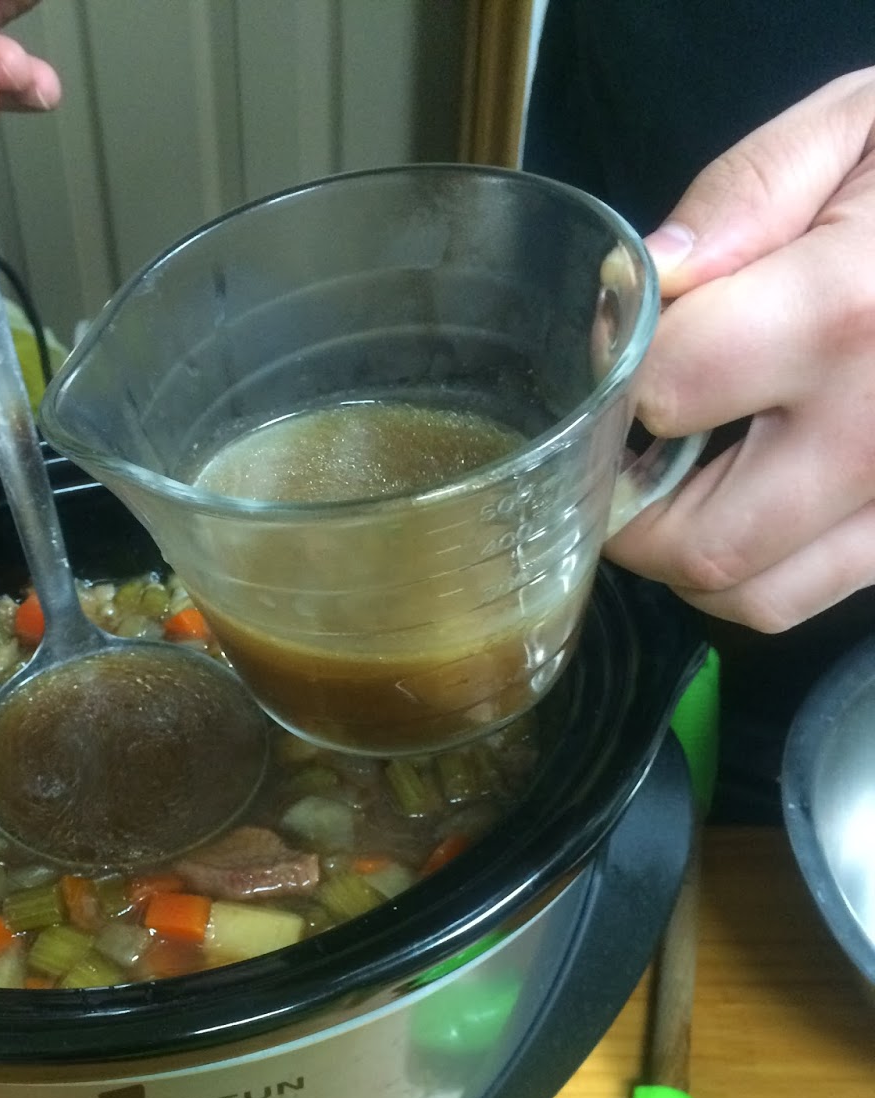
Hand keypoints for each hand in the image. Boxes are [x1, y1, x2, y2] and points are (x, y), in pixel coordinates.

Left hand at [606, 68, 874, 631]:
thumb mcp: (865, 125)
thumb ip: (747, 193)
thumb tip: (647, 277)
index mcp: (848, 313)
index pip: (666, 391)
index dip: (623, 374)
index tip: (628, 352)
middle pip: (697, 543)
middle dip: (635, 504)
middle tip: (632, 445)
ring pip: (750, 596)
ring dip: (690, 553)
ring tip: (691, 475)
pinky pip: (809, 596)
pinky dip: (758, 567)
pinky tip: (758, 497)